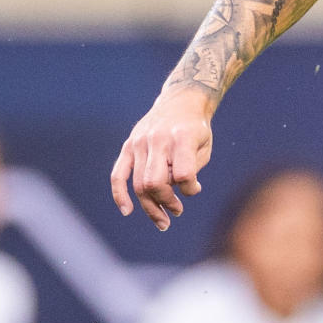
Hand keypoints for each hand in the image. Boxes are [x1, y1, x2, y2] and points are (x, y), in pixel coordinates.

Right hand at [111, 84, 216, 230]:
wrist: (180, 102)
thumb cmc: (196, 129)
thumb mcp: (204, 147)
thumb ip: (192, 169)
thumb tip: (179, 191)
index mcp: (182, 138)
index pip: (184, 174)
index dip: (190, 189)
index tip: (195, 188)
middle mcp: (157, 140)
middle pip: (155, 183)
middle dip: (166, 203)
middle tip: (177, 211)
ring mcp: (139, 143)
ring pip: (139, 184)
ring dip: (151, 207)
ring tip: (163, 221)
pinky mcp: (128, 146)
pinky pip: (118, 174)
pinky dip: (120, 194)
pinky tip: (127, 210)